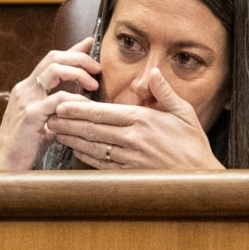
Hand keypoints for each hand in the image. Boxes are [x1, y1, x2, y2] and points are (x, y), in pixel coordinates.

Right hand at [0, 38, 99, 170]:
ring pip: (54, 70)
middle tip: (98, 67)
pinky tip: (86, 106)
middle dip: (79, 57)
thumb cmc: (25, 148)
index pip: (51, 60)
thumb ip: (58, 110)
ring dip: (79, 72)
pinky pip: (58, 99)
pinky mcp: (31, 115)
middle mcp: (25, 89)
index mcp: (27, 89)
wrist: (4, 167)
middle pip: (53, 57)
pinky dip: (76, 99)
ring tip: (94, 84)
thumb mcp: (44, 123)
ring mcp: (26, 100)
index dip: (72, 50)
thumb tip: (79, 105)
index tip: (90, 43)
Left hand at [47, 67, 224, 169]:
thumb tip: (152, 72)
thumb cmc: (192, 144)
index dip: (79, 109)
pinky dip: (85, 156)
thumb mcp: (184, 112)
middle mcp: (132, 139)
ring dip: (72, 139)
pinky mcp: (128, 173)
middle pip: (92, 129)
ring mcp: (128, 158)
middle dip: (68, 122)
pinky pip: (100, 164)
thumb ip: (165, 92)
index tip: (62, 103)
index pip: (104, 113)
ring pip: (92, 147)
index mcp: (142, 120)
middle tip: (49, 115)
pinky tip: (74, 150)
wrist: (198, 177)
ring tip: (55, 131)